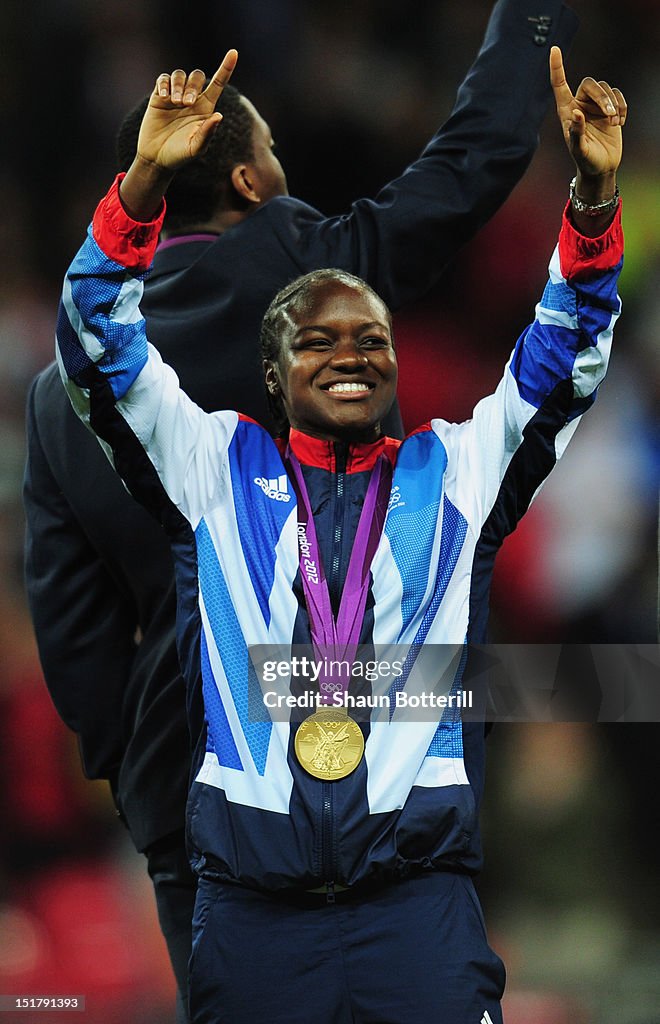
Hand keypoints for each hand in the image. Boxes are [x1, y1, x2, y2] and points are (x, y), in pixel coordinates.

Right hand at [137, 50, 237, 170]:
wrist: (156, 158)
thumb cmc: (180, 155)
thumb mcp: (196, 148)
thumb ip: (207, 132)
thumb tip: (219, 115)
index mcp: (205, 108)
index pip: (218, 84)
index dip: (226, 68)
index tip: (234, 53)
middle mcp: (192, 99)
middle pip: (197, 77)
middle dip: (193, 86)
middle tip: (186, 104)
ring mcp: (175, 96)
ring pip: (180, 75)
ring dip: (179, 86)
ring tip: (175, 103)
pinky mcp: (159, 96)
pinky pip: (163, 79)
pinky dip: (165, 84)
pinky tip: (164, 97)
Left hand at [550, 46, 625, 183]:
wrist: (601, 168)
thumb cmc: (585, 161)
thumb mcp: (579, 150)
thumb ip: (576, 132)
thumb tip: (576, 113)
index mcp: (566, 111)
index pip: (559, 85)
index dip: (557, 67)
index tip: (554, 49)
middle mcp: (579, 104)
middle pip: (591, 83)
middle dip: (602, 97)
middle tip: (610, 115)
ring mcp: (595, 106)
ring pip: (606, 88)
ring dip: (613, 104)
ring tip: (614, 123)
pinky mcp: (610, 108)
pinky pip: (618, 95)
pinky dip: (622, 107)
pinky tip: (619, 123)